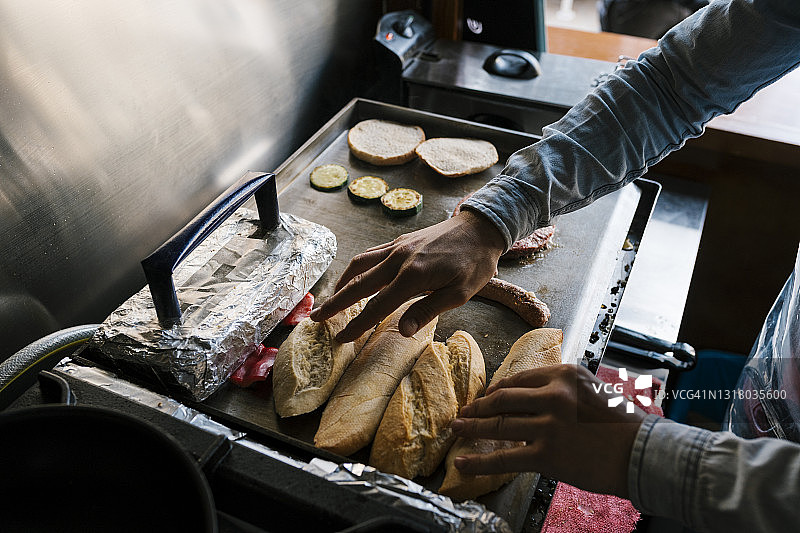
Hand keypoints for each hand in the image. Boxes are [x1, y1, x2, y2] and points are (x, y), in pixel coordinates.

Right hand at [309, 210, 505, 342]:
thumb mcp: (459, 294)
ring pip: (359, 265)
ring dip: (342, 284)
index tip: (341, 339)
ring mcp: (397, 247)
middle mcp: (399, 259)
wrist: (481, 228)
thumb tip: (402, 332)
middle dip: (335, 303)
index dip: (357, 325)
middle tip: (316, 318)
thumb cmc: (475, 264)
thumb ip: (428, 311)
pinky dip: (356, 267)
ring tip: (330, 300)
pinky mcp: (400, 241)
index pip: (377, 306)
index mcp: (414, 275)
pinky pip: (370, 254)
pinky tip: (353, 276)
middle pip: (359, 284)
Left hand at [449, 364, 646, 497]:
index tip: (485, 397)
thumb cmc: (623, 424)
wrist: (645, 453)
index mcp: (563, 375)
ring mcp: (549, 425)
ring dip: (471, 428)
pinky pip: (504, 458)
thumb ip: (561, 389)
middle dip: (478, 407)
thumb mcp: (591, 390)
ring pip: (498, 425)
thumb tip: (531, 397)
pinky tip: (463, 461)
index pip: (518, 379)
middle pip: (502, 399)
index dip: (496, 389)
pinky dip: (479, 461)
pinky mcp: (547, 454)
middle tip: (463, 412)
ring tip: (456, 429)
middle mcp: (553, 395)